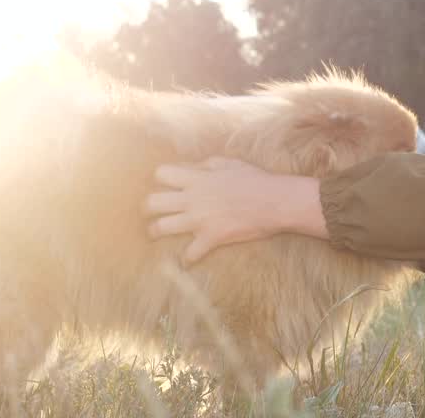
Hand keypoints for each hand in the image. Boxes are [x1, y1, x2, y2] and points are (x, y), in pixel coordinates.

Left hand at [145, 156, 317, 264]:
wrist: (277, 201)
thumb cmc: (257, 180)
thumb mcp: (231, 163)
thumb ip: (207, 164)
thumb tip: (192, 167)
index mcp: (197, 179)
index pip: (161, 174)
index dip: (160, 179)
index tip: (166, 185)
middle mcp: (192, 199)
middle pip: (152, 203)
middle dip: (148, 209)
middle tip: (153, 212)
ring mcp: (199, 220)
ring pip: (161, 228)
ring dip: (156, 232)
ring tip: (157, 234)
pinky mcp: (211, 238)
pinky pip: (189, 254)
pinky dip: (187, 259)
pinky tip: (187, 261)